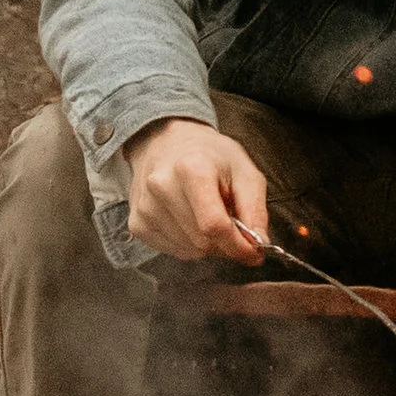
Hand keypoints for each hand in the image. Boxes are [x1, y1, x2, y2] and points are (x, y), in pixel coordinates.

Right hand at [124, 117, 270, 261]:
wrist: (168, 143)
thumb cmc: (210, 157)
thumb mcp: (244, 171)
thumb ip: (255, 209)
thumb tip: (259, 245)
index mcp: (192, 169)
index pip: (214, 225)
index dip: (238, 245)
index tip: (253, 252)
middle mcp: (162, 187)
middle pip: (202, 241)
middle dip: (224, 242)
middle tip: (230, 224)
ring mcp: (145, 206)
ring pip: (188, 250)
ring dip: (206, 243)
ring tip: (206, 215)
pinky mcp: (136, 222)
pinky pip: (172, 251)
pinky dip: (188, 244)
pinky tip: (189, 221)